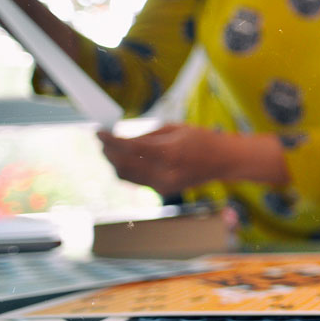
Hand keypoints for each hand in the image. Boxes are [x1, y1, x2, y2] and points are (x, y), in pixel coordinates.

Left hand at [97, 124, 289, 195]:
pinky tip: (124, 159)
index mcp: (169, 152)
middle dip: (108, 152)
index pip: (129, 147)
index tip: (97, 132)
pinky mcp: (163, 192)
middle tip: (100, 140)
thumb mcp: (174, 128)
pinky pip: (137, 181)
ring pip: (126, 176)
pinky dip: (127, 170)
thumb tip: (122, 138)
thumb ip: (146, 134)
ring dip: (113, 163)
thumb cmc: (201, 140)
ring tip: (108, 149)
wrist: (223, 161)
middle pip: (123, 165)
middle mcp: (164, 172)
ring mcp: (163, 185)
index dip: (109, 140)